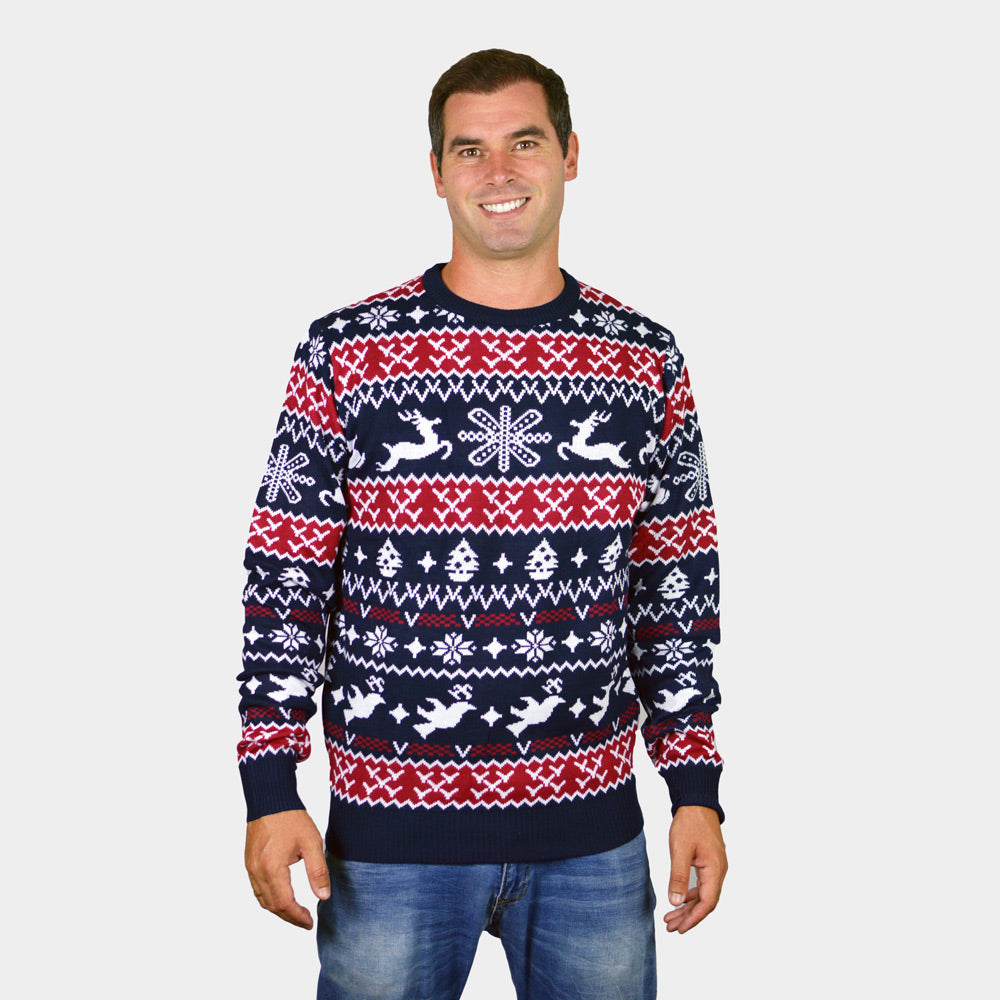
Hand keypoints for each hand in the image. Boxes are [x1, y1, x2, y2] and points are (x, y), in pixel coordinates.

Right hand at [245, 809, 329, 928]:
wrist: (270, 799)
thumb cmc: (291, 818)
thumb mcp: (312, 843)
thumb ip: (318, 871)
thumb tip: (324, 896)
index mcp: (272, 868)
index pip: (285, 904)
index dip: (298, 917)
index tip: (310, 922)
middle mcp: (257, 871)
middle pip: (272, 906)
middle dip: (289, 917)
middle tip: (305, 921)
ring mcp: (250, 867)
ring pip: (262, 899)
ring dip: (278, 909)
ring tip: (296, 912)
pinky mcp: (249, 861)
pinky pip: (257, 888)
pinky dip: (269, 898)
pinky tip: (281, 896)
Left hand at [663, 805, 726, 933]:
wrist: (696, 802)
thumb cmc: (690, 823)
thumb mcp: (680, 849)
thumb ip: (678, 876)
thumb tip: (675, 901)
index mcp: (715, 869)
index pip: (707, 902)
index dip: (694, 918)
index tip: (681, 928)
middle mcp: (718, 871)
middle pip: (705, 902)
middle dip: (688, 916)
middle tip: (671, 927)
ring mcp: (714, 866)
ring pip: (703, 894)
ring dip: (688, 906)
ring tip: (671, 917)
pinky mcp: (709, 862)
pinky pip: (702, 884)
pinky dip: (690, 894)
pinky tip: (679, 899)